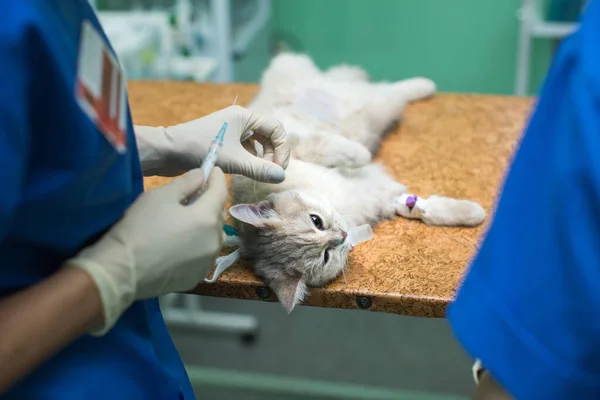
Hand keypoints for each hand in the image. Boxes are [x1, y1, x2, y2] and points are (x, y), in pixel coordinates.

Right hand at [66, 168, 226, 334]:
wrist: (122, 270)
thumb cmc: (140, 228)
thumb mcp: (161, 197)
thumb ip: (186, 183)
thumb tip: (201, 175)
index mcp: (207, 217)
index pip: (220, 192)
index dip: (217, 178)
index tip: (213, 169)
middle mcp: (214, 240)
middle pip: (218, 215)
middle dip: (211, 202)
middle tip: (197, 193)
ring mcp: (207, 261)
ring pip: (215, 237)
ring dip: (208, 225)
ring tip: (191, 220)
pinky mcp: (197, 276)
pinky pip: (204, 255)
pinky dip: (199, 245)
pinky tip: (184, 244)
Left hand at [136, 105, 289, 181]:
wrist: (167, 151)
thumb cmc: (198, 149)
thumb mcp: (233, 160)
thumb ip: (259, 169)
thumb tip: (282, 176)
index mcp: (245, 116)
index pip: (276, 129)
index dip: (282, 149)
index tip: (278, 168)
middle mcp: (240, 120)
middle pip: (269, 136)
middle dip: (273, 155)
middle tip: (270, 173)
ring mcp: (231, 131)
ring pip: (257, 145)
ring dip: (261, 159)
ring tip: (257, 174)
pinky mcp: (223, 142)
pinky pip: (245, 150)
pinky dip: (249, 161)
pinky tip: (245, 172)